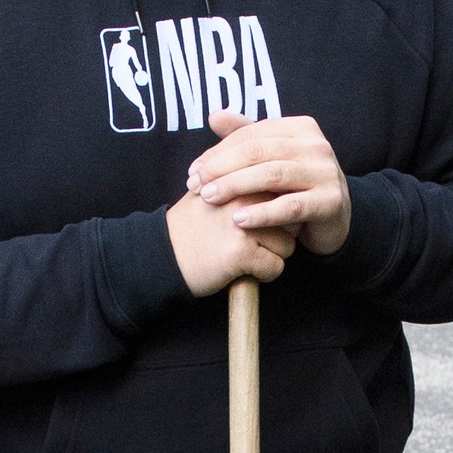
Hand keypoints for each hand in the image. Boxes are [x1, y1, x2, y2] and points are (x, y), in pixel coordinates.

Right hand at [165, 189, 294, 296]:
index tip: (261, 223)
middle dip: (280, 234)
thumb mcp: (213, 190)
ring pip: (287, 245)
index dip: (278, 212)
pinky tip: (244, 271)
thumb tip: (282, 185)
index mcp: (239, 177)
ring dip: (272, 256)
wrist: (162, 254)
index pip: (284, 191)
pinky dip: (264, 275)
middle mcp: (243, 196)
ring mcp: (243, 224)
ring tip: (245, 256)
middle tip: (253, 242)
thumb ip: (243, 182)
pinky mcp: (241, 252)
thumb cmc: (192, 226)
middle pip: (291, 217)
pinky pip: (275, 267)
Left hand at [185, 107, 351, 259]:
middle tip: (196, 185)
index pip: (250, 135)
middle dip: (222, 168)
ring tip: (210, 199)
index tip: (193, 172)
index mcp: (300, 128)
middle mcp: (316, 145)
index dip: (217, 152)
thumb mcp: (272, 159)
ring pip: (272, 175)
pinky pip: (290, 207)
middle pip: (258, 152)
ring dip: (236, 186)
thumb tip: (213, 116)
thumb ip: (245, 137)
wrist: (334, 219)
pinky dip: (262, 213)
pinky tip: (238, 220)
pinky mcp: (330, 202)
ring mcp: (325, 172)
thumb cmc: (296, 187)